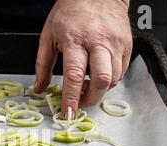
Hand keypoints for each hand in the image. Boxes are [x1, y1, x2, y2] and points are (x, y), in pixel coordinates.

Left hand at [34, 0, 131, 117]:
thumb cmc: (70, 12)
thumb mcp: (48, 35)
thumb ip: (42, 64)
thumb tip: (39, 88)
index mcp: (75, 39)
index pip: (74, 75)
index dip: (71, 98)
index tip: (67, 113)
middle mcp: (98, 42)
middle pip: (101, 80)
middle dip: (91, 99)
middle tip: (80, 103)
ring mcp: (115, 43)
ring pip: (114, 78)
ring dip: (100, 90)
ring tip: (88, 85)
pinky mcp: (127, 45)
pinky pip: (121, 71)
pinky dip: (110, 80)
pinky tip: (98, 74)